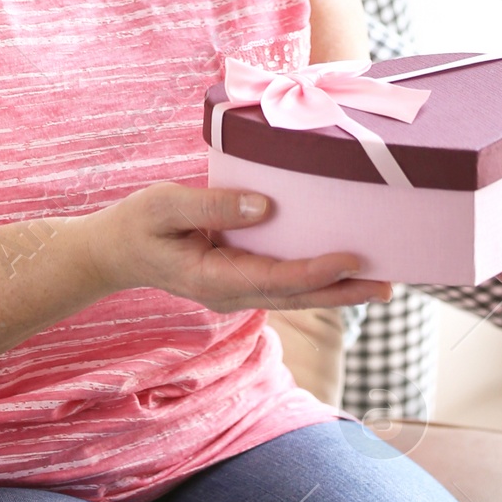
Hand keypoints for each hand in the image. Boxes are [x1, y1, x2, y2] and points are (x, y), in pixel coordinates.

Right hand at [81, 184, 394, 314]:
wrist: (113, 252)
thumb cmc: (136, 224)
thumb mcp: (164, 205)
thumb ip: (211, 205)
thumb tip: (263, 205)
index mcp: (214, 279)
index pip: (277, 279)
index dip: (317, 271)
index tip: (352, 259)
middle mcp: (231, 293)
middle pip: (296, 296)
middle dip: (343, 292)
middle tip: (389, 284)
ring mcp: (236, 290)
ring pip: (294, 294)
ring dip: (336, 290)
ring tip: (380, 282)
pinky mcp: (239, 279)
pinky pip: (283, 281)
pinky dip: (314, 278)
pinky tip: (340, 269)